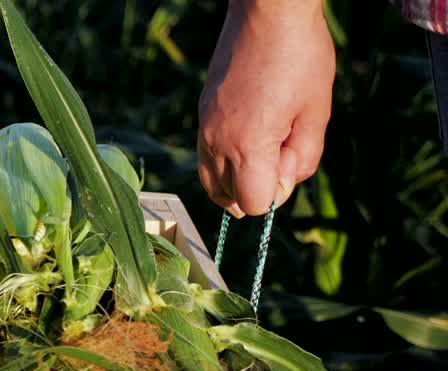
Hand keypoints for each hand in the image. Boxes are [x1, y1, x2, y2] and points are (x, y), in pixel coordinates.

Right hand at [198, 0, 334, 216]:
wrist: (268, 12)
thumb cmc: (300, 56)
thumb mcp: (316, 113)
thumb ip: (302, 158)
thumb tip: (283, 183)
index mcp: (248, 146)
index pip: (254, 203)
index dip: (277, 193)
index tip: (291, 161)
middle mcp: (217, 142)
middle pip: (226, 198)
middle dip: (254, 188)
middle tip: (279, 153)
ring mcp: (204, 127)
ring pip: (210, 180)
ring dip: (236, 178)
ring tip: (263, 149)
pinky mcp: (202, 113)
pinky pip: (206, 155)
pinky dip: (224, 159)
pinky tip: (248, 134)